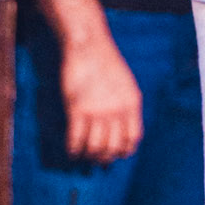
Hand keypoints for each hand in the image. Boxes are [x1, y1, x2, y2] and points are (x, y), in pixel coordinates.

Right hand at [60, 33, 142, 162]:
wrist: (88, 44)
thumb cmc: (105, 63)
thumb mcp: (125, 84)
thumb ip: (125, 107)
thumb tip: (119, 133)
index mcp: (132, 103)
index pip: (132, 139)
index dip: (123, 152)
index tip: (114, 155)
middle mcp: (117, 110)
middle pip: (113, 148)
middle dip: (103, 158)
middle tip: (94, 159)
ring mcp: (98, 110)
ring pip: (94, 148)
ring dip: (87, 156)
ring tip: (82, 154)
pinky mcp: (78, 108)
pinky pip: (75, 139)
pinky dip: (72, 149)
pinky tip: (71, 149)